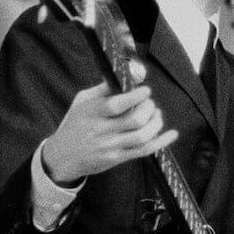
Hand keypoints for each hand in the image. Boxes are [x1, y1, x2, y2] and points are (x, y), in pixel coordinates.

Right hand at [41, 84, 177, 184]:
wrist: (62, 157)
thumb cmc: (74, 124)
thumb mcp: (81, 102)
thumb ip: (103, 89)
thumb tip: (125, 75)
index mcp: (92, 113)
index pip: (117, 104)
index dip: (136, 96)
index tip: (145, 90)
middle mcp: (101, 130)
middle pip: (135, 120)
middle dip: (149, 108)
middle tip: (150, 103)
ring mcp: (110, 146)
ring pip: (142, 136)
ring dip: (156, 123)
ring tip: (157, 115)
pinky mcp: (117, 159)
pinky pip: (143, 151)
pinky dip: (161, 142)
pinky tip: (171, 134)